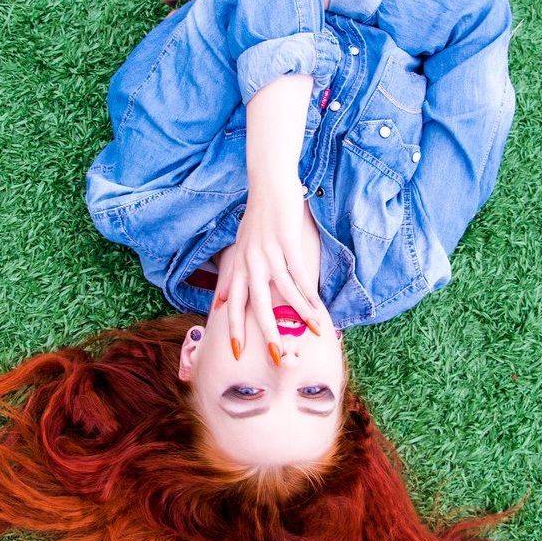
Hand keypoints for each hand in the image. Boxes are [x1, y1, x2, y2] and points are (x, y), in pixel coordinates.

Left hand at [216, 178, 322, 364]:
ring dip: (302, 314)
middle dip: (268, 333)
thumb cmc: (257, 217)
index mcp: (240, 265)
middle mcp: (251, 262)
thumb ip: (233, 275)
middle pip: (258, 305)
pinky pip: (299, 274)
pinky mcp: (287, 242)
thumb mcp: (240, 246)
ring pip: (285, 292)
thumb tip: (223, 300)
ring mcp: (269, 252)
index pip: (234, 303)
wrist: (269, 183)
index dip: (234, 328)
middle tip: (278, 357)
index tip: (236, 351)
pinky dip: (309, 292)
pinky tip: (318, 306)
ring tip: (315, 331)